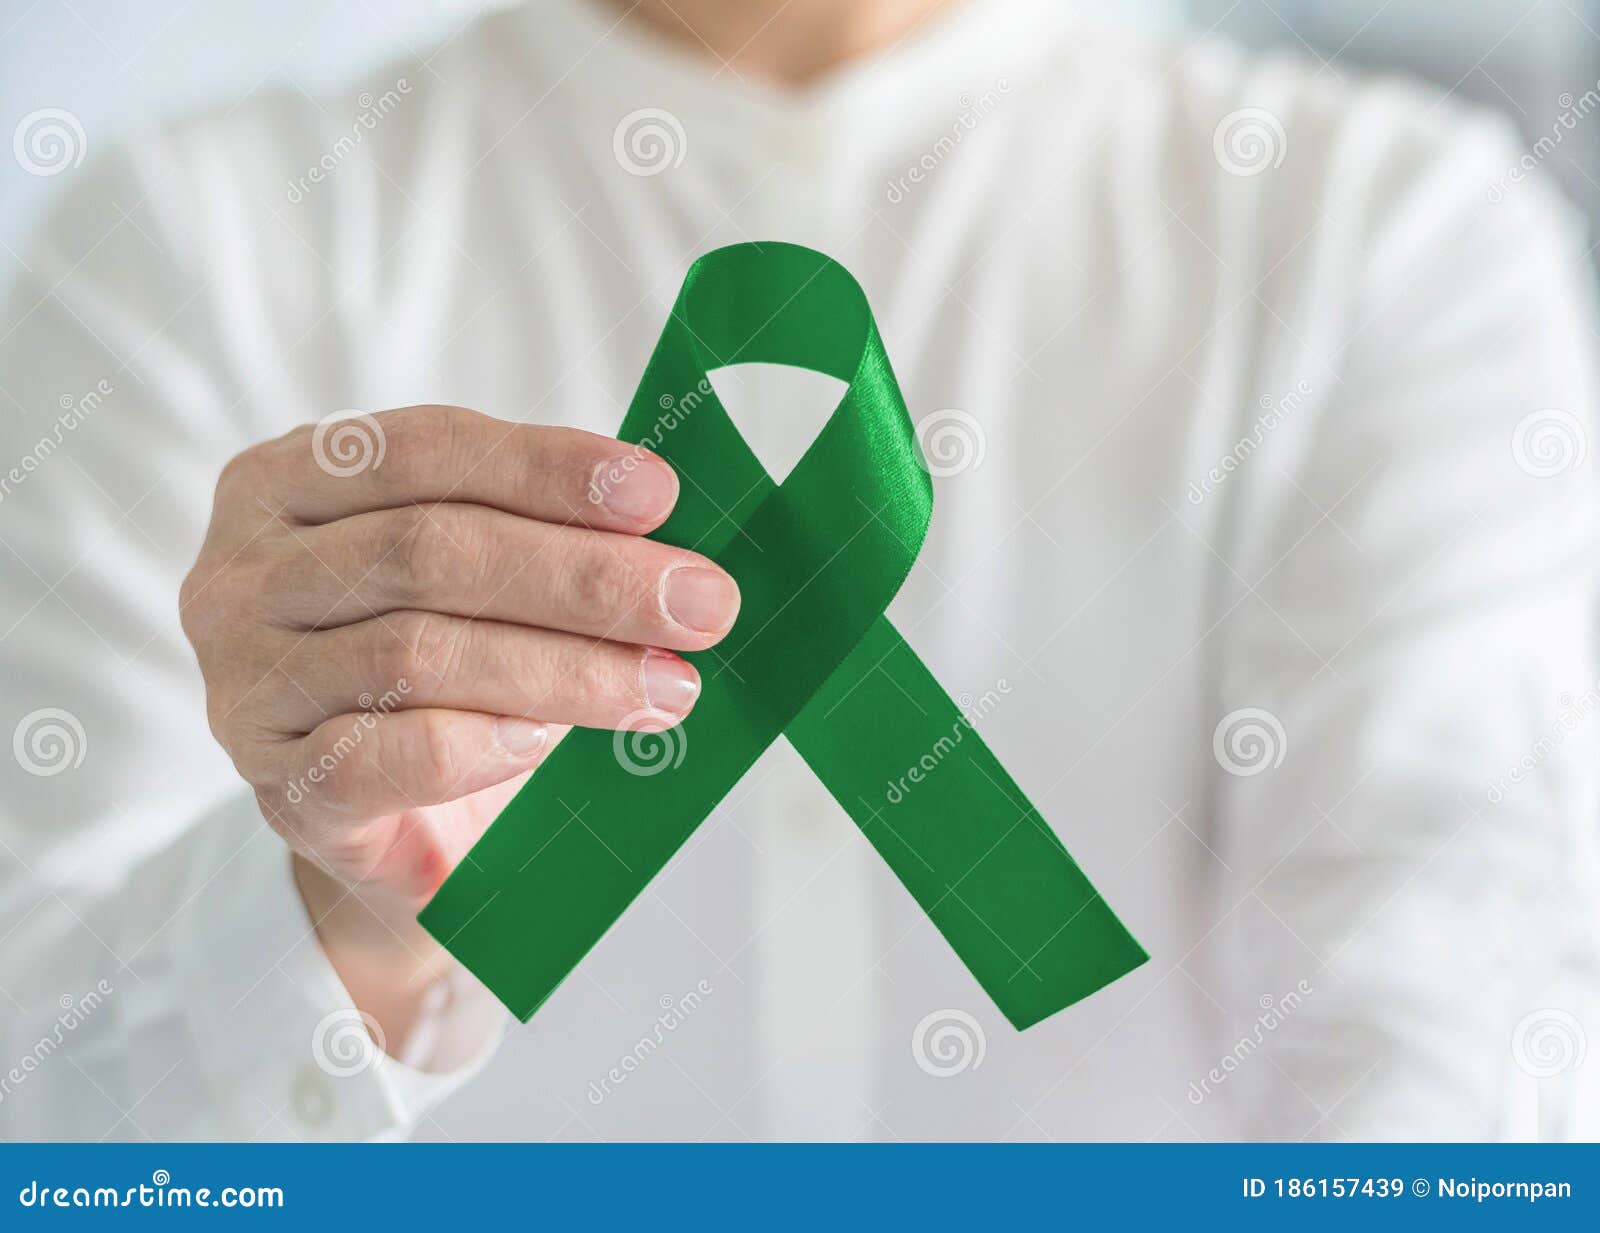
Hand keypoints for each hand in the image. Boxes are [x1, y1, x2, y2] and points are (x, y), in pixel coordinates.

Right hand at [179, 405, 739, 1038]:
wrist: (394, 823)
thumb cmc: (449, 670)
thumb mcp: (481, 576)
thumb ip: (540, 535)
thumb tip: (670, 536)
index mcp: (288, 482)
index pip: (423, 449)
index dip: (546, 467)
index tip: (659, 496)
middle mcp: (246, 574)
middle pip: (427, 550)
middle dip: (583, 575)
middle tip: (699, 604)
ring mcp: (247, 685)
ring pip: (418, 652)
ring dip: (565, 667)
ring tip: (665, 685)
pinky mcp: (279, 788)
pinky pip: (385, 755)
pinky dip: (483, 742)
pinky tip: (552, 739)